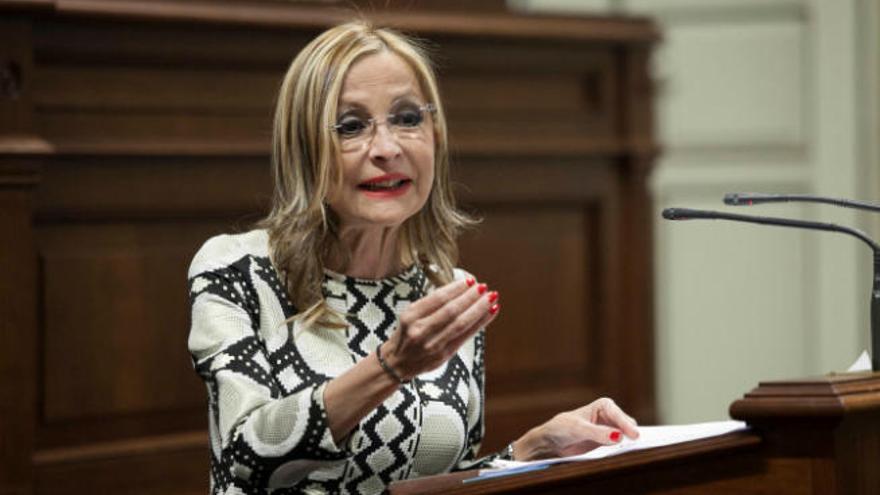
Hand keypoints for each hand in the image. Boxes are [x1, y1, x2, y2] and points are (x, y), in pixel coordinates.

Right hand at [380, 277, 498, 380]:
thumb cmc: (406, 335)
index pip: (437, 299)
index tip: (469, 281)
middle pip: (451, 311)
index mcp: (411, 316)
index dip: (456, 289)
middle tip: (484, 287)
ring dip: (479, 309)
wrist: (397, 364)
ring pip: (460, 324)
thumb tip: (460, 289)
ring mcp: (432, 344)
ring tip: (491, 298)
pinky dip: (480, 324)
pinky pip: (465, 337)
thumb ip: (431, 305)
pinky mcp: (443, 355)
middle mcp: (420, 330)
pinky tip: (490, 313)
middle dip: (470, 297)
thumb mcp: (410, 315)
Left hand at [514, 398, 638, 459]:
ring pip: (626, 436)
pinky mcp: (607, 442)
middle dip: (632, 433)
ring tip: (635, 450)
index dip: (626, 425)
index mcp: (604, 405)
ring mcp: (610, 430)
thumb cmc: (562, 428)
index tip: (634, 436)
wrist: (552, 441)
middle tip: (639, 444)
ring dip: (629, 442)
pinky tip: (627, 454)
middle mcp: (609, 416)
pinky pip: (621, 446)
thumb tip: (619, 436)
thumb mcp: (578, 430)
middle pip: (627, 425)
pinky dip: (624, 449)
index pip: (619, 415)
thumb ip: (598, 433)